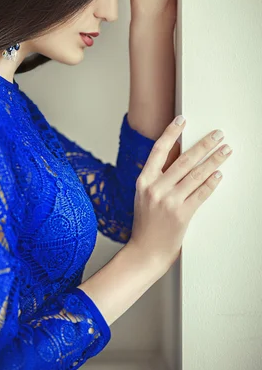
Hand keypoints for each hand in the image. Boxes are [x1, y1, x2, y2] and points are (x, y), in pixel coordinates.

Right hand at [130, 117, 232, 271]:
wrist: (146, 250)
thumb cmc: (146, 222)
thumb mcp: (144, 195)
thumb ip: (157, 176)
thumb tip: (180, 155)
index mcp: (143, 180)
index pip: (159, 150)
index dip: (171, 133)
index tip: (183, 120)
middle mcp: (155, 188)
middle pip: (184, 160)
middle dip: (204, 144)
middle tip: (217, 134)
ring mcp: (168, 201)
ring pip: (196, 175)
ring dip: (214, 161)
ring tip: (225, 151)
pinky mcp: (181, 214)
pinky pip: (200, 194)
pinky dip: (211, 183)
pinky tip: (219, 174)